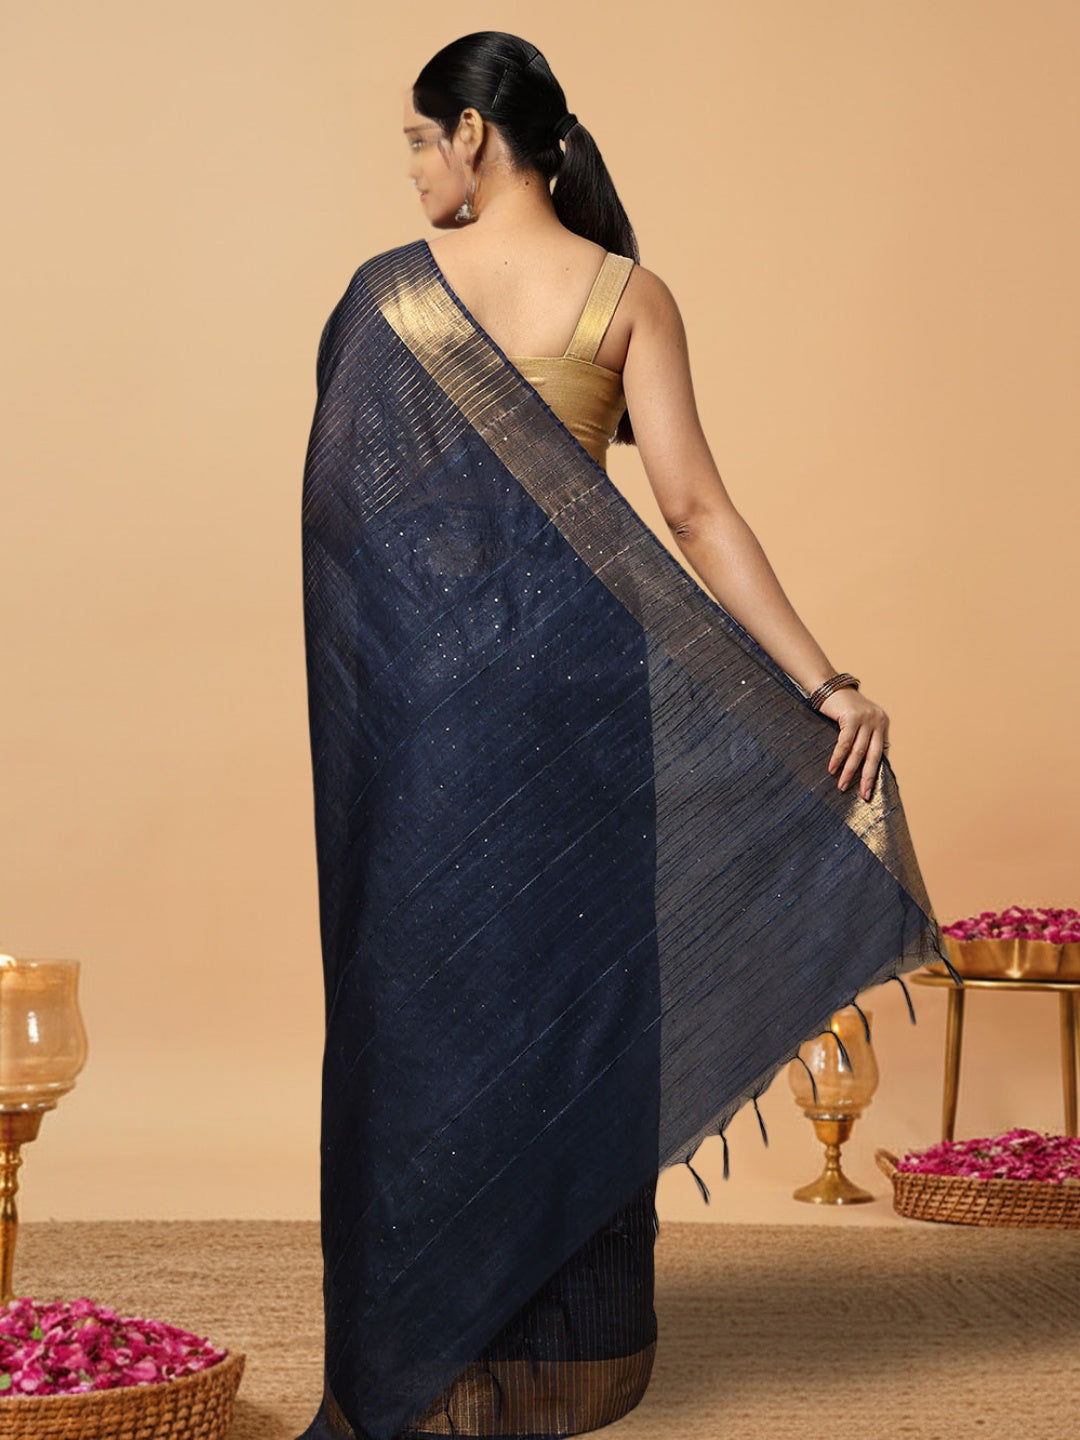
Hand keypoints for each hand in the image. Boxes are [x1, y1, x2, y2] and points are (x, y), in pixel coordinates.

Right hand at [818, 687, 888, 801]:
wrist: (828, 687)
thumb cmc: (841, 707)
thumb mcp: (858, 723)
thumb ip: (863, 739)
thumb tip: (864, 764)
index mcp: (882, 723)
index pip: (880, 753)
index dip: (874, 772)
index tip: (868, 789)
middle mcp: (878, 721)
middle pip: (873, 756)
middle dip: (867, 778)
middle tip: (863, 795)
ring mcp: (866, 719)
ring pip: (858, 752)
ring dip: (849, 771)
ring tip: (841, 786)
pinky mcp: (852, 718)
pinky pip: (844, 743)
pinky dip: (838, 758)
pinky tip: (831, 769)